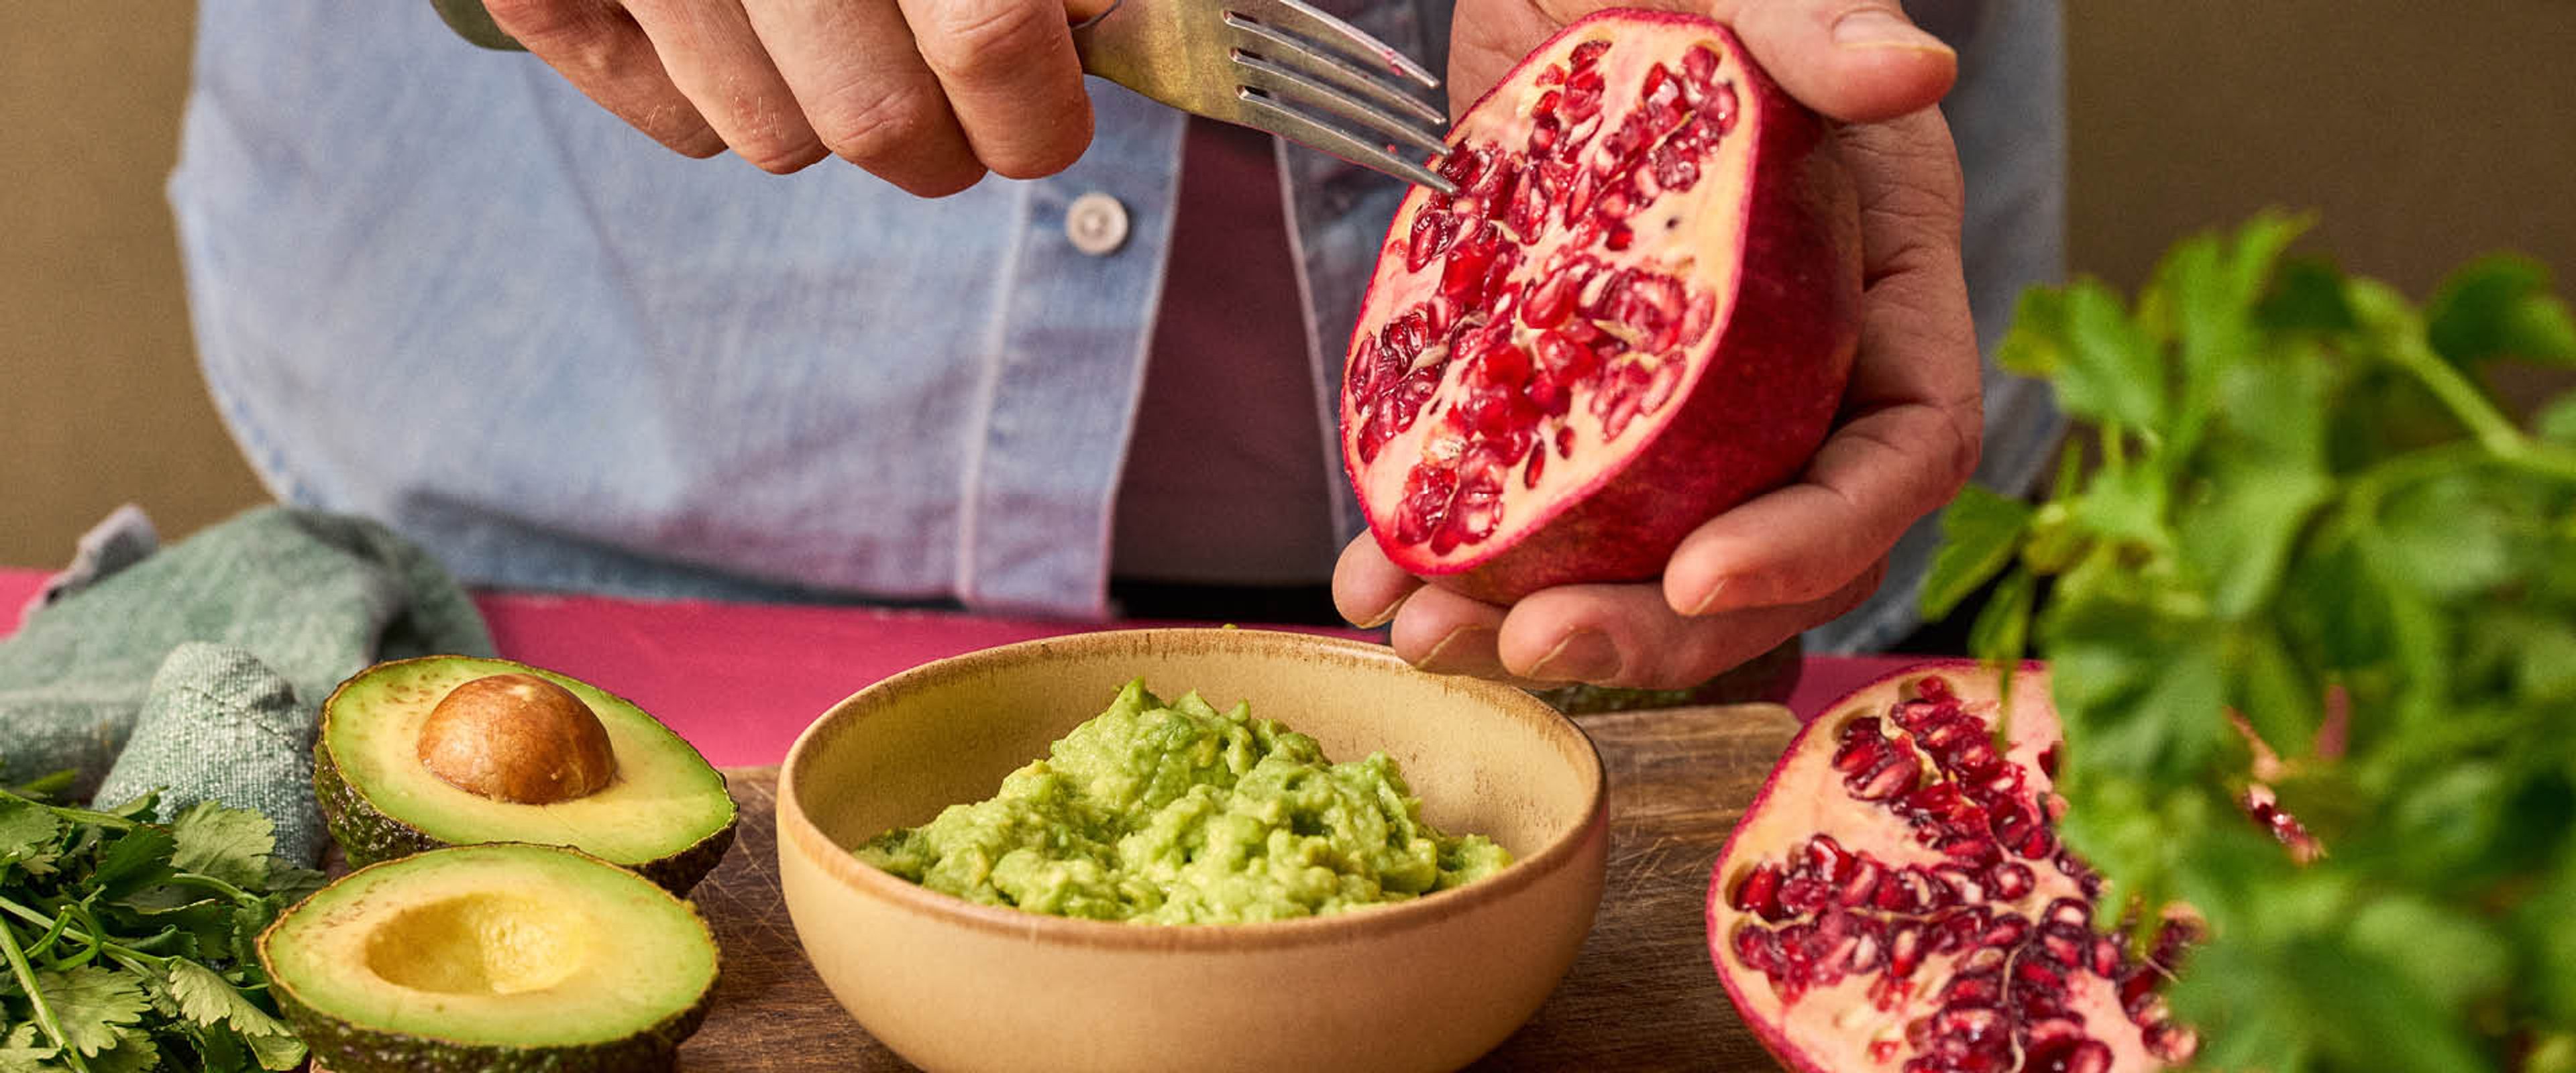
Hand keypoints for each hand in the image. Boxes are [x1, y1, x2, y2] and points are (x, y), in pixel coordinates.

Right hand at [480, 0, 1101, 191]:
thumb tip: (1085, 30)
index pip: (988, 38)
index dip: (1036, 112)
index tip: (1047, 122)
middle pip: (879, 123)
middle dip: (942, 143)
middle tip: (966, 109)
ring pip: (775, 138)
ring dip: (832, 112)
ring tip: (845, 29)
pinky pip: (675, 121)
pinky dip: (726, 97)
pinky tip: (746, 22)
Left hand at [1331, 0, 1981, 687]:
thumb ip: (1820, 25)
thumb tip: (1914, 68)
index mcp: (1880, 289)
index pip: (1895, 458)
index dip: (1814, 540)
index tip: (1702, 574)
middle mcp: (1788, 371)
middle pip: (1762, 557)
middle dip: (1654, 629)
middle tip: (1535, 647)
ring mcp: (1671, 402)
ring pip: (1636, 560)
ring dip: (1531, 620)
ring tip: (1424, 638)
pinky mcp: (1559, 394)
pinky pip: (1517, 500)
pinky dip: (1445, 551)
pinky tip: (1369, 581)